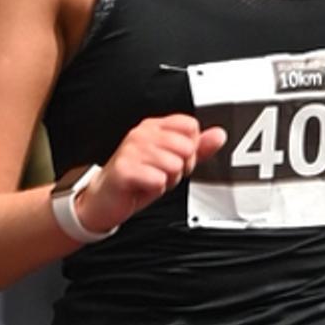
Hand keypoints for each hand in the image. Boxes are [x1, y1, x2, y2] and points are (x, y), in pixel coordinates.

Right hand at [75, 114, 227, 235]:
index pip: (190, 126)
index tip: (177, 157)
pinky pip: (158, 179)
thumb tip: (219, 134)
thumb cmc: (138, 178)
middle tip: (164, 173)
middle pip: (186, 146)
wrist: (105, 198)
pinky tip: (144, 186)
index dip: (191, 147)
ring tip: (153, 179)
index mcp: (153, 126)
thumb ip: (198, 147)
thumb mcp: (172, 162)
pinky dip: (156, 188)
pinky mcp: (124, 169)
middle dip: (181, 167)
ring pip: (174, 164)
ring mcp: (131, 150)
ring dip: (168, 179)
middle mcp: (141, 134)